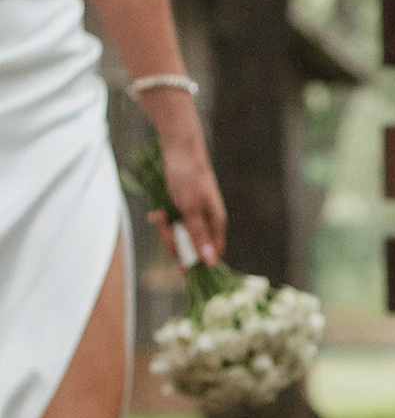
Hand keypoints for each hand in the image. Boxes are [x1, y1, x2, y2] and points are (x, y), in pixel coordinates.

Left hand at [148, 104, 226, 264]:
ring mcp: (194, 215)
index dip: (195, 263)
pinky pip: (172, 224)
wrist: (178, 149)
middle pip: (191, 246)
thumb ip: (198, 235)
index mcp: (216, 223)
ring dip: (165, 229)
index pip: (211, 254)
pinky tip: (156, 212)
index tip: (177, 268)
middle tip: (163, 226)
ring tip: (157, 215)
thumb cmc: (188, 176)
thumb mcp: (190, 208)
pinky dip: (162, 220)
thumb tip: (211, 262)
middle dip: (173, 240)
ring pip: (178, 235)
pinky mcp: (182, 208)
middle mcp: (207, 221)